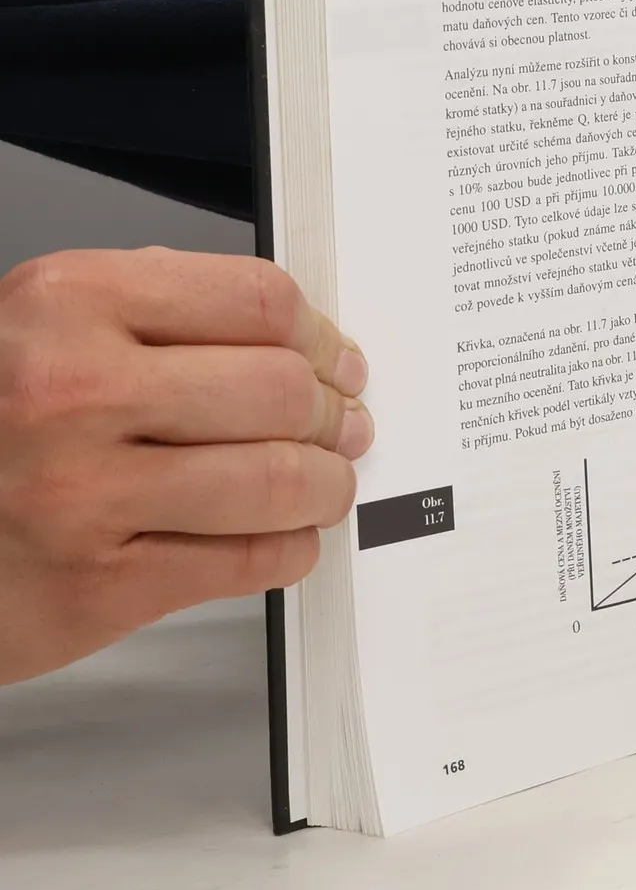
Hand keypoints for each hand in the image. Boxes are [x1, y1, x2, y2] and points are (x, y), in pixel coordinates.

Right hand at [0, 248, 370, 685]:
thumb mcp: (39, 324)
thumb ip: (155, 307)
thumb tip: (288, 330)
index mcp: (71, 304)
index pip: (258, 302)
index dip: (318, 334)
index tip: (335, 357)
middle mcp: (74, 392)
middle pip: (279, 391)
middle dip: (331, 413)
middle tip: (342, 424)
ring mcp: (82, 495)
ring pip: (276, 481)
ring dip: (324, 485)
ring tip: (324, 482)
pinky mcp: (93, 588)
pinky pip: (241, 563)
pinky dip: (287, 550)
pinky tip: (284, 538)